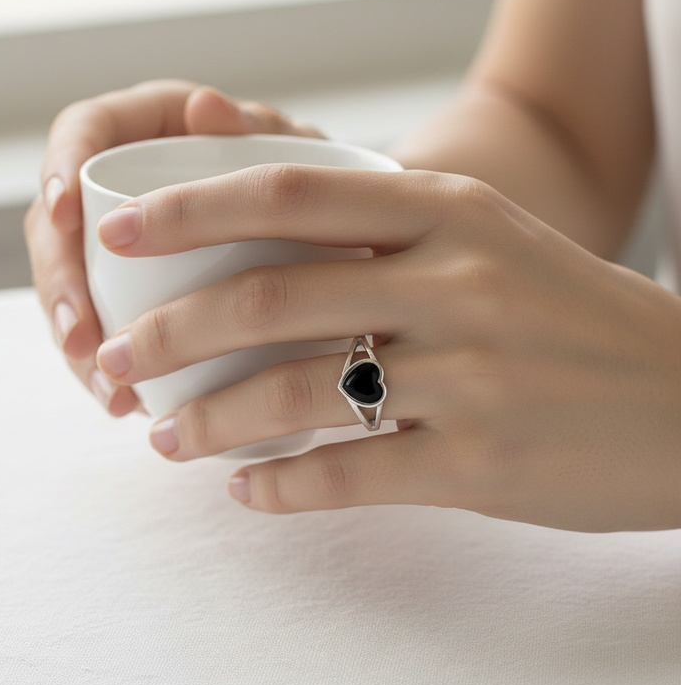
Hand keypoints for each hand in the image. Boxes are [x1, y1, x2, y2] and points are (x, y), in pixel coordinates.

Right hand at [23, 80, 322, 414]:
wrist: (339, 246)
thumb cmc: (318, 189)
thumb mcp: (297, 155)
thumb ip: (255, 131)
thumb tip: (203, 105)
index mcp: (154, 133)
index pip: (81, 133)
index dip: (59, 169)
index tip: (64, 215)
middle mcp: (128, 190)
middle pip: (60, 227)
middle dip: (59, 285)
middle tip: (80, 336)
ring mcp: (129, 251)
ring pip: (74, 289)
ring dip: (78, 344)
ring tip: (107, 389)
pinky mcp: (138, 300)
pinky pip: (108, 329)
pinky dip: (110, 370)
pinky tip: (123, 403)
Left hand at [94, 165, 680, 530]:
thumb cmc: (570, 315)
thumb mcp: (488, 241)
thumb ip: (387, 235)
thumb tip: (268, 253)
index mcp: (449, 211)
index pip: (289, 194)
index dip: (191, 210)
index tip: (119, 233)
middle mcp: (454, 281)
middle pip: (270, 297)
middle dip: (171, 332)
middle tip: (115, 360)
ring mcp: (471, 374)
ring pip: (298, 395)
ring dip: (211, 421)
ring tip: (164, 438)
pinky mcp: (481, 462)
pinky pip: (350, 475)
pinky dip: (282, 488)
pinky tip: (245, 491)